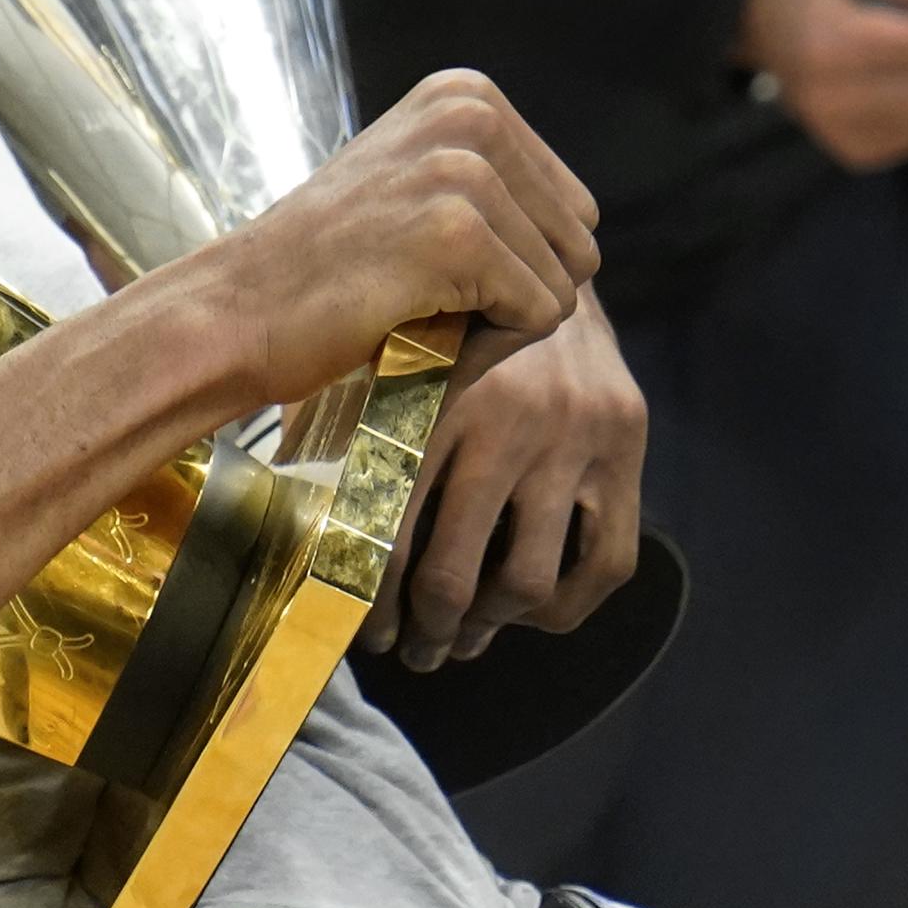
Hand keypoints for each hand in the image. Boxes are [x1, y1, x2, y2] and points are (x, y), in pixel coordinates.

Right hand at [202, 70, 595, 407]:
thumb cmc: (331, 271)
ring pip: (564, 285)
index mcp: (466, 94)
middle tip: (424, 294)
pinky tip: (414, 323)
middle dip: (516, 291)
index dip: (516, 262)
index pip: (574, 207)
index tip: (430, 261)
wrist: (241, 311)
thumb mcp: (417, 188)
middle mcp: (469, 113)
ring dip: (497, 321)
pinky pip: (538, 315)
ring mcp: (461, 169)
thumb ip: (500, 190)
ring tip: (416, 306)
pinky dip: (487, 345)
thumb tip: (588, 234)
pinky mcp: (454, 231)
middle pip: (580, 243)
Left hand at [360, 287, 644, 669]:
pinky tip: (530, 615)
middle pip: (453, 574)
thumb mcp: (378, 356)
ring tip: (461, 640)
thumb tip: (281, 520)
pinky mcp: (627, 444)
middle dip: (424, 630)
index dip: (368, 600)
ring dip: (487, 630)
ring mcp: (573, 434)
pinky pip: (606, 563)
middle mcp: (505, 417)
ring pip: (528, 582)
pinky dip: (566, 607)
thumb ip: (337, 425)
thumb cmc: (438, 319)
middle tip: (412, 650)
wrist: (540, 257)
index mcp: (428, 397)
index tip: (363, 628)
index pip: (385, 533)